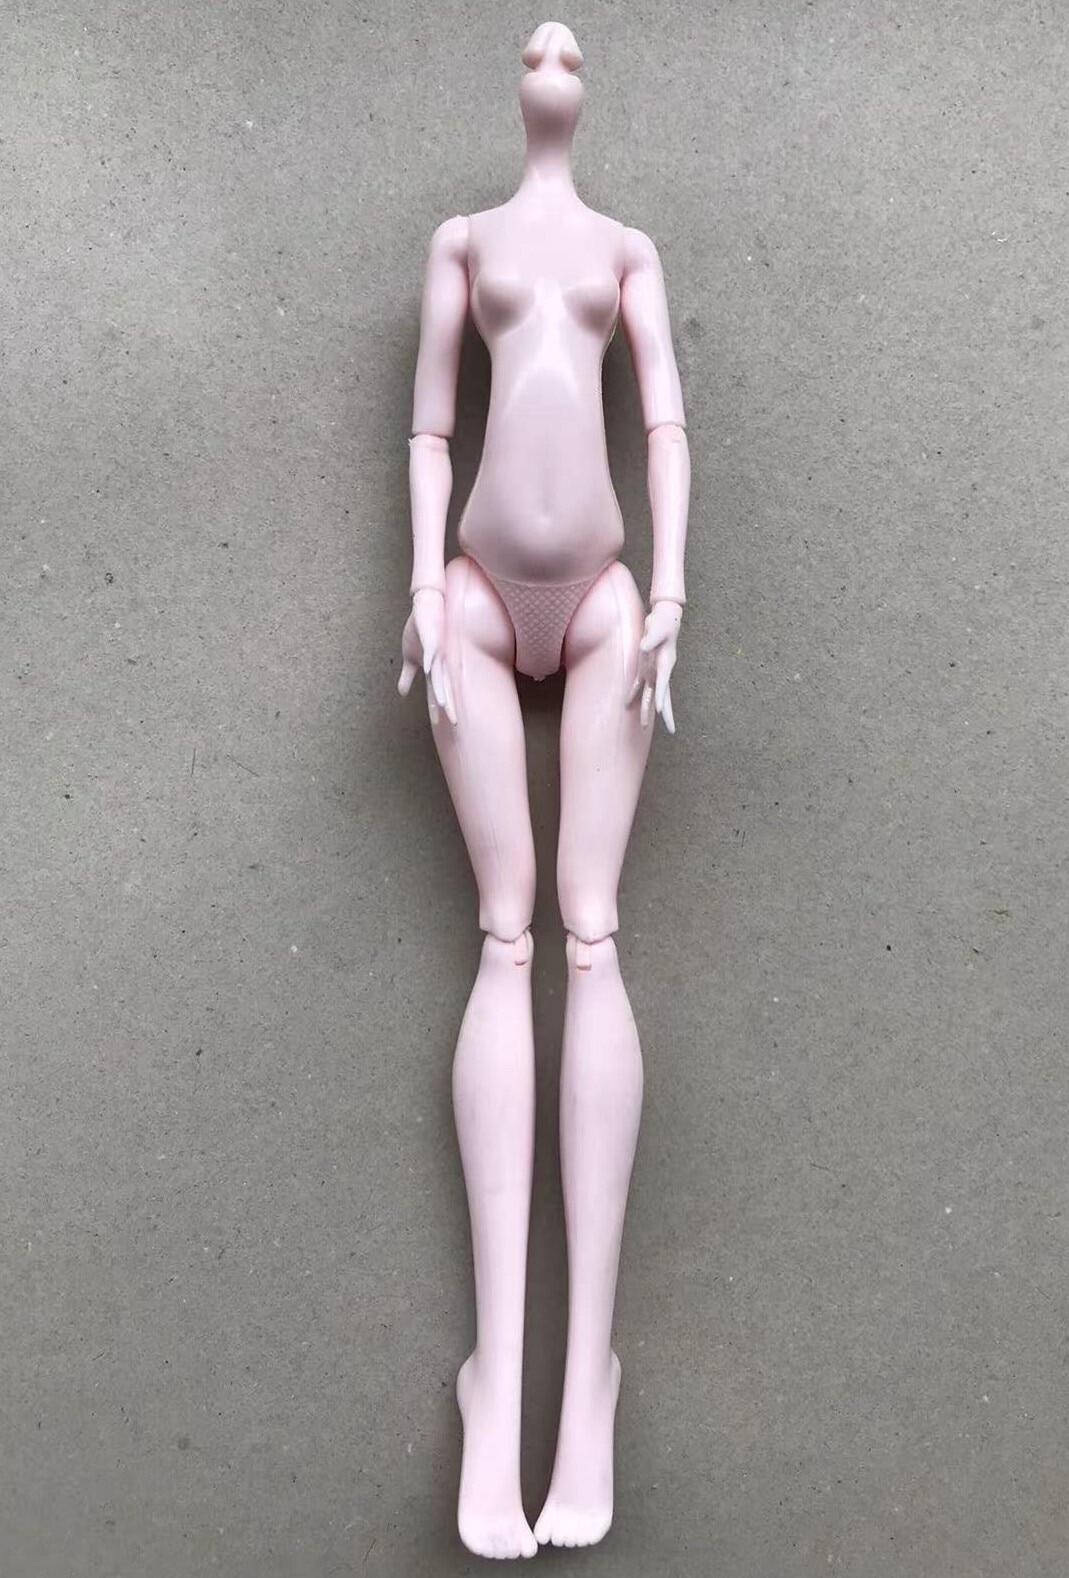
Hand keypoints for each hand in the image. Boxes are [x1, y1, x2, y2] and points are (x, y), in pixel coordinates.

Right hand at [397, 588, 456, 724]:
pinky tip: (429, 668)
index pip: (435, 692)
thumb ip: (408, 676)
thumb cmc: (419, 630)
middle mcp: (438, 662)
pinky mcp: (432, 637)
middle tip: (454, 723)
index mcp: (432, 667)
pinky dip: (430, 659)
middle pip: (444, 687)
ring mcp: (437, 651)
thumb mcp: (410, 657)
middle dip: (448, 705)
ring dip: (441, 687)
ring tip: (445, 703)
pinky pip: (432, 649)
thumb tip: (402, 693)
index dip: (437, 708)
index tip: (440, 725)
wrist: (425, 606)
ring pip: (440, 672)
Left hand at [628, 599, 681, 732]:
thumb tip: (644, 648)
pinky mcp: (645, 668)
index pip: (663, 683)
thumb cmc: (663, 622)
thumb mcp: (658, 628)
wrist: (664, 618)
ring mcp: (653, 671)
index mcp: (667, 663)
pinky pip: (638, 685)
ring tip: (642, 727)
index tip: (658, 710)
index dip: (660, 697)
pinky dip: (632, 695)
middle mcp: (661, 671)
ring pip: (650, 695)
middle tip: (672, 731)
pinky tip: (626, 704)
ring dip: (646, 710)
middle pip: (664, 697)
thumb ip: (651, 638)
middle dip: (666, 714)